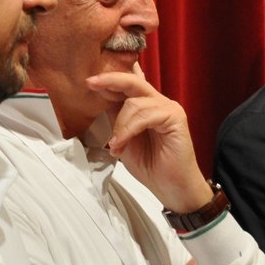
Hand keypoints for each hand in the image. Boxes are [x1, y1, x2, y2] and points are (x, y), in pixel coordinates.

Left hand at [85, 64, 211, 211]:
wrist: (169, 186)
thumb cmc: (148, 164)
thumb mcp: (122, 137)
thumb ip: (115, 116)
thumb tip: (99, 97)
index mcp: (145, 104)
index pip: (128, 82)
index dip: (109, 77)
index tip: (89, 80)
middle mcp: (157, 101)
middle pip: (133, 81)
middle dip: (109, 80)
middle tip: (91, 83)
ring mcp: (168, 108)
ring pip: (135, 102)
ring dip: (118, 125)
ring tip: (114, 145)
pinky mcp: (175, 117)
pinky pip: (145, 115)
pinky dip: (128, 129)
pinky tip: (121, 144)